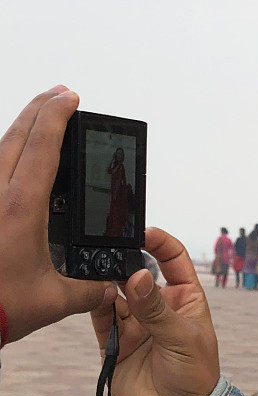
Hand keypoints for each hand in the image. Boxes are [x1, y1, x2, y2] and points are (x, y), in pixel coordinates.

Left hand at [0, 87, 116, 343]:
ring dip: (22, 128)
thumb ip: (88, 291)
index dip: (58, 117)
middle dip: (40, 109)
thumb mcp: (53, 301)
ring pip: (1, 149)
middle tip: (59, 94)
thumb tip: (108, 289)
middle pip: (17, 135)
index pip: (43, 147)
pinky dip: (7, 156)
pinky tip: (14, 164)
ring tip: (40, 118)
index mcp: (20, 207)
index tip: (71, 98)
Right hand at [91, 228, 219, 395]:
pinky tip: (96, 298)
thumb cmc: (196, 377)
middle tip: (112, 253)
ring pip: (115, 292)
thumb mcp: (184, 339)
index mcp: (185, 298)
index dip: (159, 241)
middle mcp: (158, 306)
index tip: (142, 232)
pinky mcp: (114, 342)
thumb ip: (157, 309)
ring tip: (103, 281)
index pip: (173, 258)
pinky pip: (101, 316)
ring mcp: (136, 323)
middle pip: (138, 272)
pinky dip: (96, 305)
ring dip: (108, 283)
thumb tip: (137, 277)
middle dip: (125, 261)